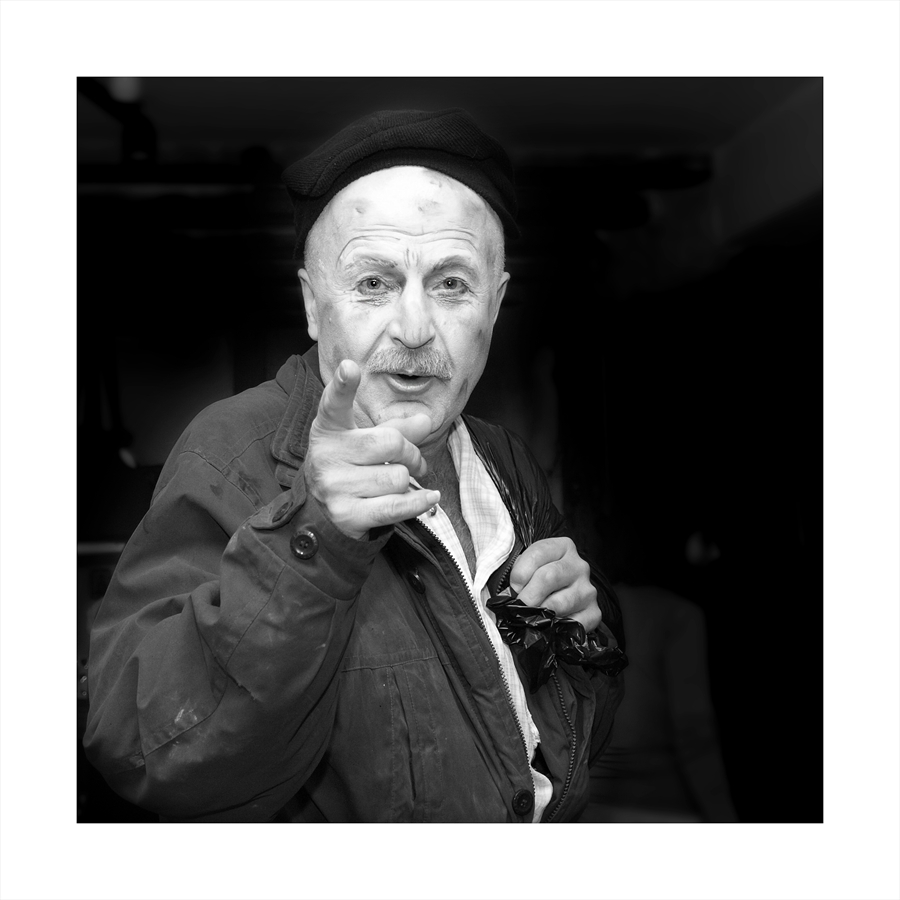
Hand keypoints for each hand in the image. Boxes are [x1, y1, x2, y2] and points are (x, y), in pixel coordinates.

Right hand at [303, 359, 440, 539]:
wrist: (326, 509)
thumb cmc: (352, 464)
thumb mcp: (367, 439)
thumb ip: (396, 428)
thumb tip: (425, 421)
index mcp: (329, 428)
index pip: (335, 403)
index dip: (343, 385)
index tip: (350, 367)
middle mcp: (327, 455)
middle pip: (391, 444)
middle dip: (412, 453)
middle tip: (415, 460)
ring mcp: (334, 487)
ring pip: (398, 478)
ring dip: (408, 481)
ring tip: (399, 482)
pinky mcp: (347, 514)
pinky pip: (396, 506)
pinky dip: (418, 502)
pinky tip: (430, 497)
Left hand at [509, 537, 600, 630]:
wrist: (560, 598)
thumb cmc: (538, 579)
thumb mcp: (528, 566)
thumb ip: (520, 572)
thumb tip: (510, 595)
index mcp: (563, 547)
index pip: (539, 553)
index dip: (520, 572)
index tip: (513, 587)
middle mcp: (579, 566)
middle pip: (548, 577)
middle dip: (527, 596)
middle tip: (517, 608)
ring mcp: (588, 590)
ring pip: (558, 603)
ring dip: (539, 614)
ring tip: (530, 618)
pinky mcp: (594, 613)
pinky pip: (574, 623)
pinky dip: (556, 628)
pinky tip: (548, 626)